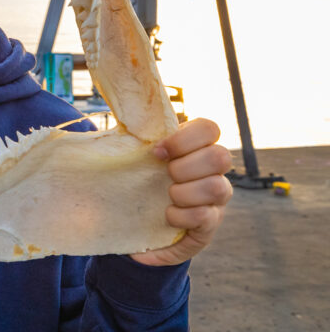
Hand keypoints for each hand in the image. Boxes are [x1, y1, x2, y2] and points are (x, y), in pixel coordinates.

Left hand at [131, 117, 232, 265]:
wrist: (133, 226)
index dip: (184, 139)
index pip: (209, 129)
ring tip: (168, 197)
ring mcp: (216, 199)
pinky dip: (182, 216)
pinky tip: (168, 216)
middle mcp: (213, 171)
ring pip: (218, 187)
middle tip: (165, 175)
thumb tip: (110, 106)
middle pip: (221, 157)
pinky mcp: (210, 225)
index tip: (157, 152)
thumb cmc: (135, 183)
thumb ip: (130, 137)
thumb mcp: (132, 158)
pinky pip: (205, 217)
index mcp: (194, 148)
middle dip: (185, 167)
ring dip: (184, 192)